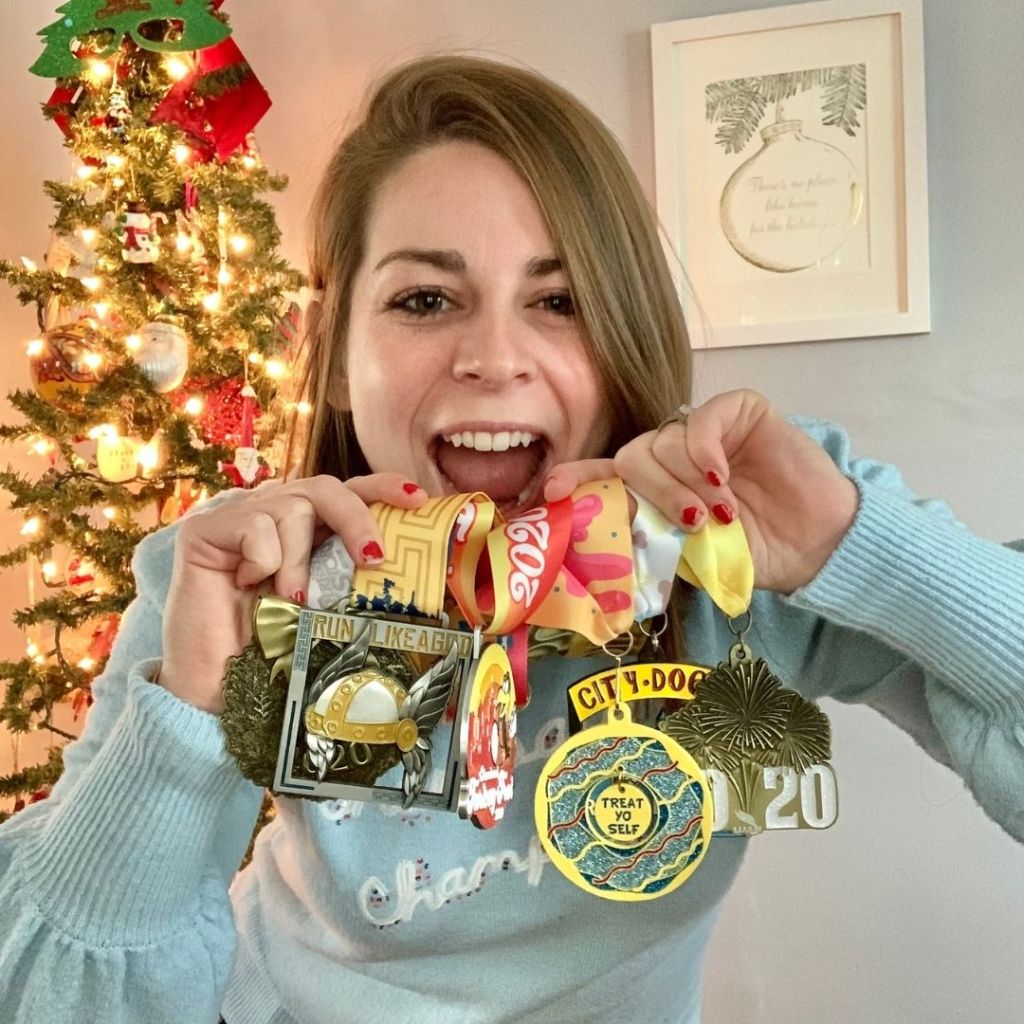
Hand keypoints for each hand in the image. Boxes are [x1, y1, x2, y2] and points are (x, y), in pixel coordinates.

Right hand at [159, 474, 425, 712]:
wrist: (217, 692)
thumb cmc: (272, 654)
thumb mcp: (326, 608)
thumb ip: (349, 575)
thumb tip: (397, 562)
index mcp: (307, 531)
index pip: (349, 492)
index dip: (383, 488)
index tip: (418, 500)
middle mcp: (273, 515)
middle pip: (326, 487)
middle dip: (357, 518)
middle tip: (372, 560)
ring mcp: (237, 518)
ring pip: (293, 505)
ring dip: (301, 558)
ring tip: (291, 599)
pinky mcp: (204, 530)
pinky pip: (255, 525)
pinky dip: (263, 560)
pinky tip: (246, 585)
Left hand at [543, 389, 858, 593]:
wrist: (817, 545)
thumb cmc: (754, 552)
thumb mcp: (690, 554)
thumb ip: (651, 537)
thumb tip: (603, 546)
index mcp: (655, 487)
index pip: (605, 474)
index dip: (578, 478)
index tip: (552, 494)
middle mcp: (673, 455)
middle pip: (632, 456)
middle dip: (653, 492)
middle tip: (691, 523)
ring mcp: (704, 430)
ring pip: (663, 441)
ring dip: (686, 483)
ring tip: (722, 513)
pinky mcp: (739, 411)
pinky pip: (701, 420)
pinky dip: (703, 452)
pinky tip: (722, 477)